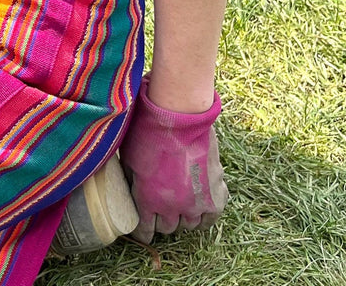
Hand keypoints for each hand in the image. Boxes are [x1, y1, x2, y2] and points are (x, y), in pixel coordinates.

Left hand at [119, 74, 228, 240]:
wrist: (179, 115)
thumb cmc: (147, 130)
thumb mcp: (129, 157)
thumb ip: (131, 180)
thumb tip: (129, 190)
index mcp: (149, 200)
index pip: (145, 230)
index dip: (142, 230)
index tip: (142, 228)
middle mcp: (174, 207)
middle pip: (169, 228)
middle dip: (162, 220)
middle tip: (160, 210)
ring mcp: (197, 203)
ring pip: (190, 225)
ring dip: (183, 217)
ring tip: (180, 206)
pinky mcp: (216, 194)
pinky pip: (212, 217)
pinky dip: (205, 215)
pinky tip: (199, 207)